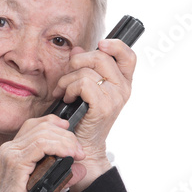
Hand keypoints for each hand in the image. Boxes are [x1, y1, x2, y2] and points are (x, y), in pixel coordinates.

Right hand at [0, 114, 85, 191]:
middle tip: (79, 150)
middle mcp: (10, 149)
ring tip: (77, 153)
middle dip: (66, 135)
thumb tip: (80, 168)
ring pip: (43, 133)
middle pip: (42, 126)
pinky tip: (69, 155)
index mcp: (14, 151)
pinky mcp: (16, 163)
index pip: (35, 125)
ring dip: (65, 141)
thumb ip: (62, 175)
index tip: (71, 135)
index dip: (55, 124)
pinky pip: (41, 145)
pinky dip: (59, 147)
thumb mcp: (46, 187)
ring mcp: (11, 154)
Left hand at [51, 38, 136, 191]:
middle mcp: (122, 89)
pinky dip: (70, 88)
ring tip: (64, 92)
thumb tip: (77, 49)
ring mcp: (115, 98)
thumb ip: (84, 67)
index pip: (128, 55)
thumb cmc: (82, 118)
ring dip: (68, 79)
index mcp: (122, 82)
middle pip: (101, 57)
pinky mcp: (103, 106)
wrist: (83, 146)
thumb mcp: (84, 89)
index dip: (115, 45)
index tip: (100, 44)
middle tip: (67, 76)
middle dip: (78, 62)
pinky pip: (83, 83)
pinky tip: (68, 98)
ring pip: (88, 71)